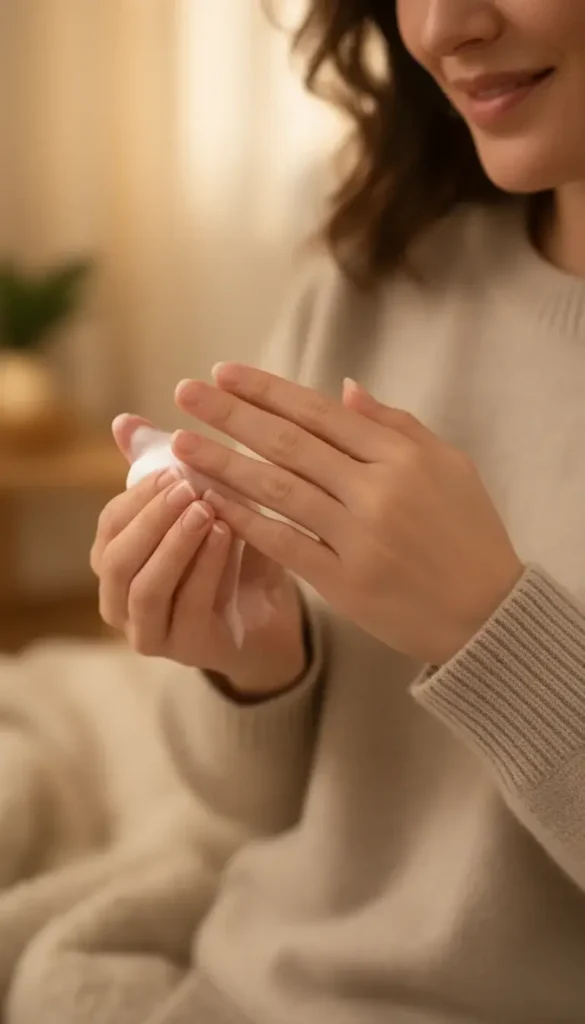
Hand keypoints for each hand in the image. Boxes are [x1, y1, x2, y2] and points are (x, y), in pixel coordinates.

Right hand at [90, 415, 306, 695]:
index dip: (137, 495)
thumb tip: (124, 420)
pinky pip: (188, 608)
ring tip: (205, 509)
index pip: (109, 525)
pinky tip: (226, 535)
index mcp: (116, 562)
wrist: (274, 609)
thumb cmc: (229, 551)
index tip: (173, 465)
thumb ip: (163, 469)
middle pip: (115, 560)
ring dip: (174, 545)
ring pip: (145, 589)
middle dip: (150, 519)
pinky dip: (205, 569)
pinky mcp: (188, 650)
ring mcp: (150, 633)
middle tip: (186, 486)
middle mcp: (121, 602)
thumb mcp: (200, 505)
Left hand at [172, 366, 524, 666]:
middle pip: (289, 443)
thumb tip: (345, 388)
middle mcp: (376, 490)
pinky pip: (283, 544)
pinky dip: (244, 520)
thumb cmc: (469, 533)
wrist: (489, 613)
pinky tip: (208, 501)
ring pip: (277, 490)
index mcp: (401, 456)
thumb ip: (396, 425)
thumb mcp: (449, 465)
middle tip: (185, 392)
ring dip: (223, 463)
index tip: (223, 372)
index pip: (319, 413)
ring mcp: (358, 538)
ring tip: (181, 443)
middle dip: (231, 414)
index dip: (267, 391)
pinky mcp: (344, 583)